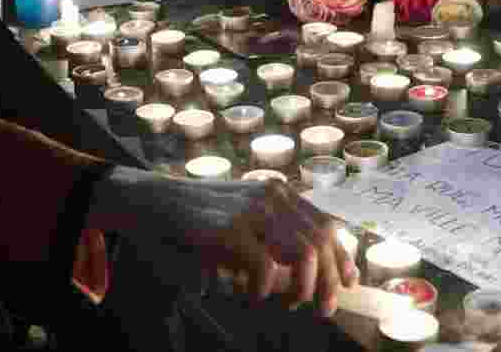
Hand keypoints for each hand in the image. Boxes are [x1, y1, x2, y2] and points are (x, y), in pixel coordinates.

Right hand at [87, 168, 357, 316]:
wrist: (150, 201)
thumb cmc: (195, 217)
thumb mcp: (241, 218)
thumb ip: (271, 234)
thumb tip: (309, 274)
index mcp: (277, 191)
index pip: (325, 224)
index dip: (343, 256)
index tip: (351, 282)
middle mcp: (270, 195)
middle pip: (321, 242)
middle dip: (330, 282)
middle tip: (325, 310)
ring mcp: (250, 210)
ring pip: (303, 256)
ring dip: (303, 289)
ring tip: (289, 304)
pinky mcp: (229, 229)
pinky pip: (265, 268)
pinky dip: (263, 290)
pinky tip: (251, 296)